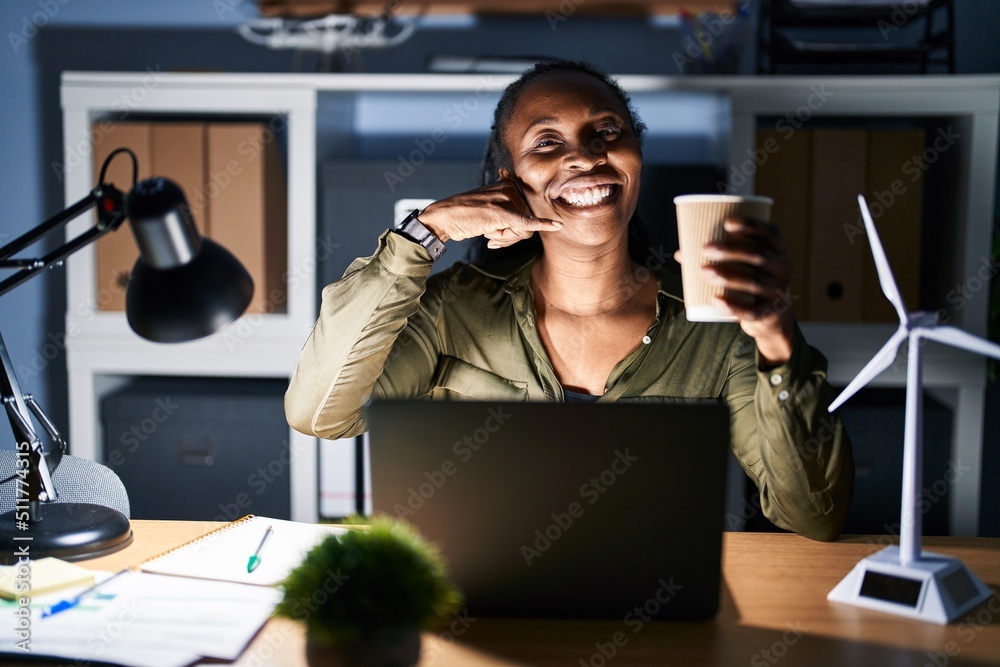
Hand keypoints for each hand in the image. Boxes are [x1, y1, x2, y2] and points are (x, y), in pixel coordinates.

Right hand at [418, 177, 561, 248]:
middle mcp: (510, 188)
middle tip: (492, 236)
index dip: (516, 227)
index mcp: (509, 184)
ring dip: (507, 239)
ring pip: (524, 230)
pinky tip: (557, 225)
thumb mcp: (490, 206)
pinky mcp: (503, 212)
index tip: (497, 231)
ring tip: (489, 234)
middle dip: (512, 236)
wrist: (444, 217)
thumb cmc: (467, 215)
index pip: (527, 210)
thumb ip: (510, 209)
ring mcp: (507, 199)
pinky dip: (542, 225)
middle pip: (528, 221)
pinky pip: (527, 223)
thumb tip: (533, 224)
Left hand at [676, 217, 795, 363]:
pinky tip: (715, 300)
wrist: (773, 317)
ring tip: (703, 271)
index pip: (770, 232)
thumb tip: (680, 253)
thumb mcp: (747, 266)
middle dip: (730, 250)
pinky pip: (752, 311)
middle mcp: (783, 268)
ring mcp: (778, 291)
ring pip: (753, 282)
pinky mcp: (769, 313)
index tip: (726, 222)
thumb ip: (719, 257)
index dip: (751, 225)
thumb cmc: (752, 280)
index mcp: (780, 250)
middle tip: (705, 249)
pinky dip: (733, 306)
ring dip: (727, 276)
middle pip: (758, 255)